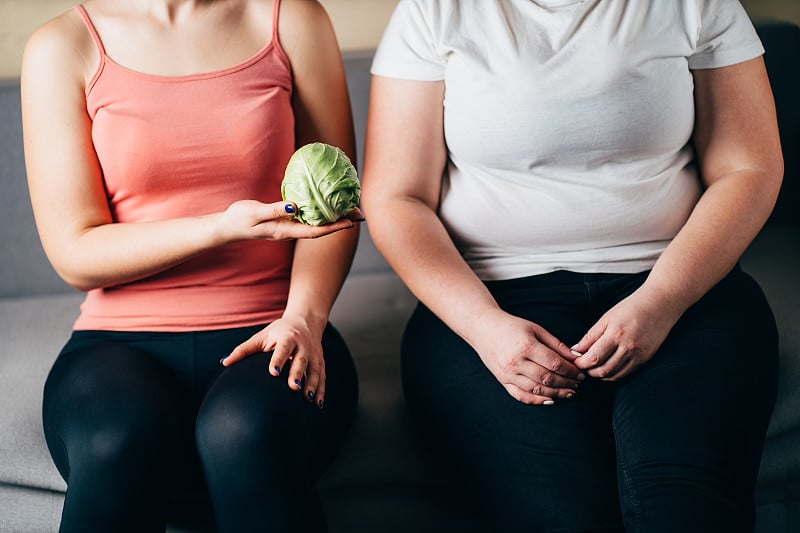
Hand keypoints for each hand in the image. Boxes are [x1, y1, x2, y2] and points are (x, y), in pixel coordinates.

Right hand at [216, 200, 357, 242]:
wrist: (226, 227)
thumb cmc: (239, 219)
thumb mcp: (254, 213)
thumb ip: (274, 210)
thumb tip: (294, 206)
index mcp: (285, 231)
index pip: (315, 231)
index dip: (334, 227)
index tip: (351, 222)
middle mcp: (290, 230)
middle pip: (321, 228)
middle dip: (341, 221)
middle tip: (360, 214)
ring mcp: (288, 226)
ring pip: (317, 222)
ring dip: (334, 217)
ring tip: (351, 208)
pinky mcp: (285, 220)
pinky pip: (308, 216)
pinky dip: (321, 211)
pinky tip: (328, 204)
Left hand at [221, 316, 325, 407]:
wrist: (306, 321)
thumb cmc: (279, 332)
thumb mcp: (261, 337)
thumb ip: (244, 350)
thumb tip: (224, 362)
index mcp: (287, 337)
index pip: (284, 348)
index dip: (279, 359)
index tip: (273, 372)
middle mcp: (303, 346)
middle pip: (301, 360)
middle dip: (298, 374)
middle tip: (293, 387)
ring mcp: (313, 354)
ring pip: (314, 370)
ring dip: (312, 385)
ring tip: (308, 399)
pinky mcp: (320, 362)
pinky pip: (321, 377)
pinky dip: (321, 391)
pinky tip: (318, 404)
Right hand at [469, 311, 584, 404]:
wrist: (483, 328)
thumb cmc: (511, 326)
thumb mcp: (536, 329)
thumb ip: (556, 344)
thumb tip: (576, 358)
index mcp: (526, 346)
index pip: (554, 364)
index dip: (571, 371)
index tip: (581, 373)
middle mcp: (516, 362)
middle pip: (547, 378)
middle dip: (566, 383)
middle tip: (578, 384)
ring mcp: (508, 373)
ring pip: (536, 389)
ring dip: (556, 393)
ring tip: (569, 392)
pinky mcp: (502, 380)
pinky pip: (521, 395)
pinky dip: (537, 400)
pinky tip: (550, 399)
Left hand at [570, 288, 682, 380]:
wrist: (659, 305)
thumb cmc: (630, 308)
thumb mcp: (607, 318)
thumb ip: (591, 336)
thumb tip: (576, 349)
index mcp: (616, 334)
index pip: (594, 357)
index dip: (581, 363)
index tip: (575, 361)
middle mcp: (628, 347)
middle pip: (603, 370)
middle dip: (588, 371)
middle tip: (582, 366)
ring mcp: (638, 355)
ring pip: (614, 375)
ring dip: (599, 375)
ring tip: (592, 368)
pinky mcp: (645, 360)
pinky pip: (625, 374)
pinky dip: (613, 375)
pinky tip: (606, 369)